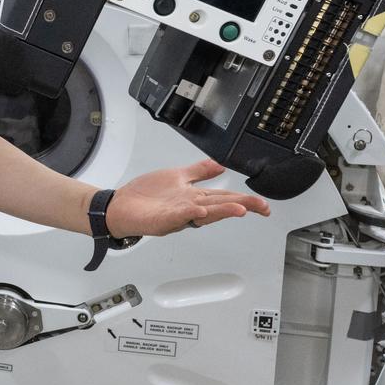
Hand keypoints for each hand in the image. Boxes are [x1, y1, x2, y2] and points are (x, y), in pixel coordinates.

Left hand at [107, 159, 269, 237]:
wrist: (120, 206)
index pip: (225, 198)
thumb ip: (200, 172)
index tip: (264, 205)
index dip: (245, 201)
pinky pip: (177, 216)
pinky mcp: (160, 219)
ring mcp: (176, 214)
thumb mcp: (178, 178)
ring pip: (203, 214)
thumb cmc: (146, 196)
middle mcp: (189, 208)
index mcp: (194, 198)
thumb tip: (221, 166)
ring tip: (239, 209)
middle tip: (261, 208)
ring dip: (221, 212)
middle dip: (241, 206)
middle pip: (219, 206)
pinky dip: (189, 213)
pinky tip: (199, 210)